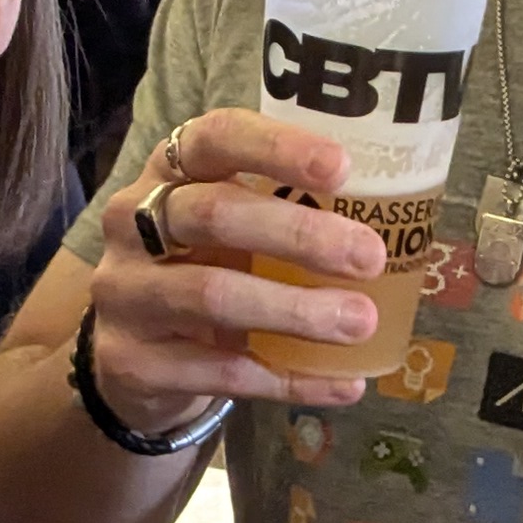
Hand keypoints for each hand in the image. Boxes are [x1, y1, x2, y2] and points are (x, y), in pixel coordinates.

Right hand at [85, 110, 390, 427]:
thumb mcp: (229, 227)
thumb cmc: (202, 267)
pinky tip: (341, 384)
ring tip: (359, 323)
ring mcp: (125, 294)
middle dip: (299, 235)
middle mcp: (133, 223)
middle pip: (215, 214)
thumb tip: (397, 213)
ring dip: (295, 310)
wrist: (132, 355)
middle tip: (370, 256)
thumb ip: (283, 208)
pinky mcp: (130, 361)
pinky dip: (287, 379)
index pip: (214, 139)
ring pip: (212, 294)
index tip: (343, 168)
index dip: (276, 148)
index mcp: (169, 171)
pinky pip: (218, 371)